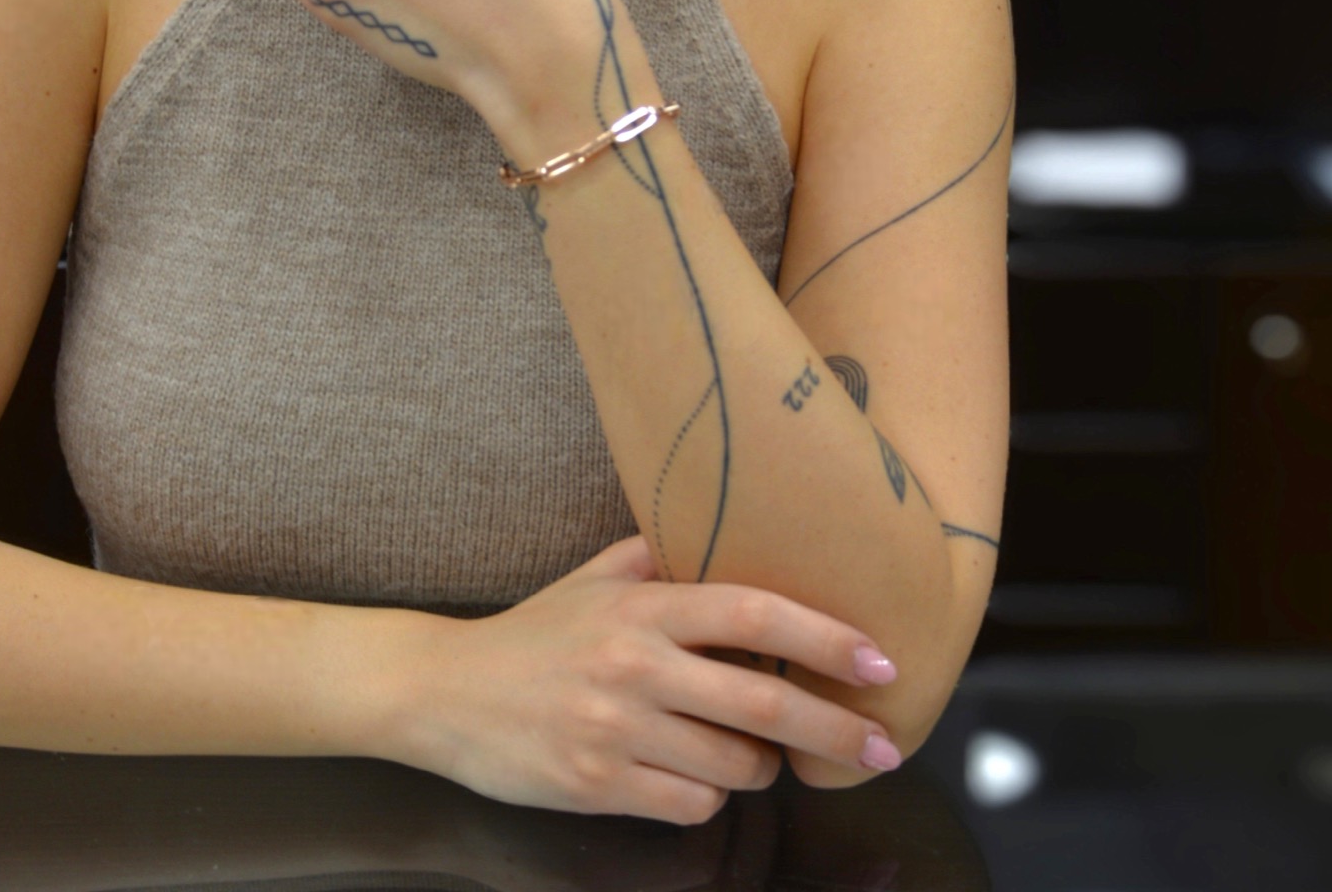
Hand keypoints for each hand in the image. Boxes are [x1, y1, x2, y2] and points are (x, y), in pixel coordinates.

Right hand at [399, 534, 902, 824]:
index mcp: (642, 605)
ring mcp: (617, 730)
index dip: (824, 638)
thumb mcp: (594, 577)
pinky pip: (690, 806)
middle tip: (883, 748)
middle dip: (836, 731)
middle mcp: (635, 665)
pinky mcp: (599, 785)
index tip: (880, 661)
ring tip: (754, 754)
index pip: (753, 614)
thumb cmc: (534, 632)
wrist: (447, 692)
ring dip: (761, 768)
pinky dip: (708, 798)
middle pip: (763, 705)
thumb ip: (660, 555)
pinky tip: (694, 777)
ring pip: (734, 768)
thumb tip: (729, 526)